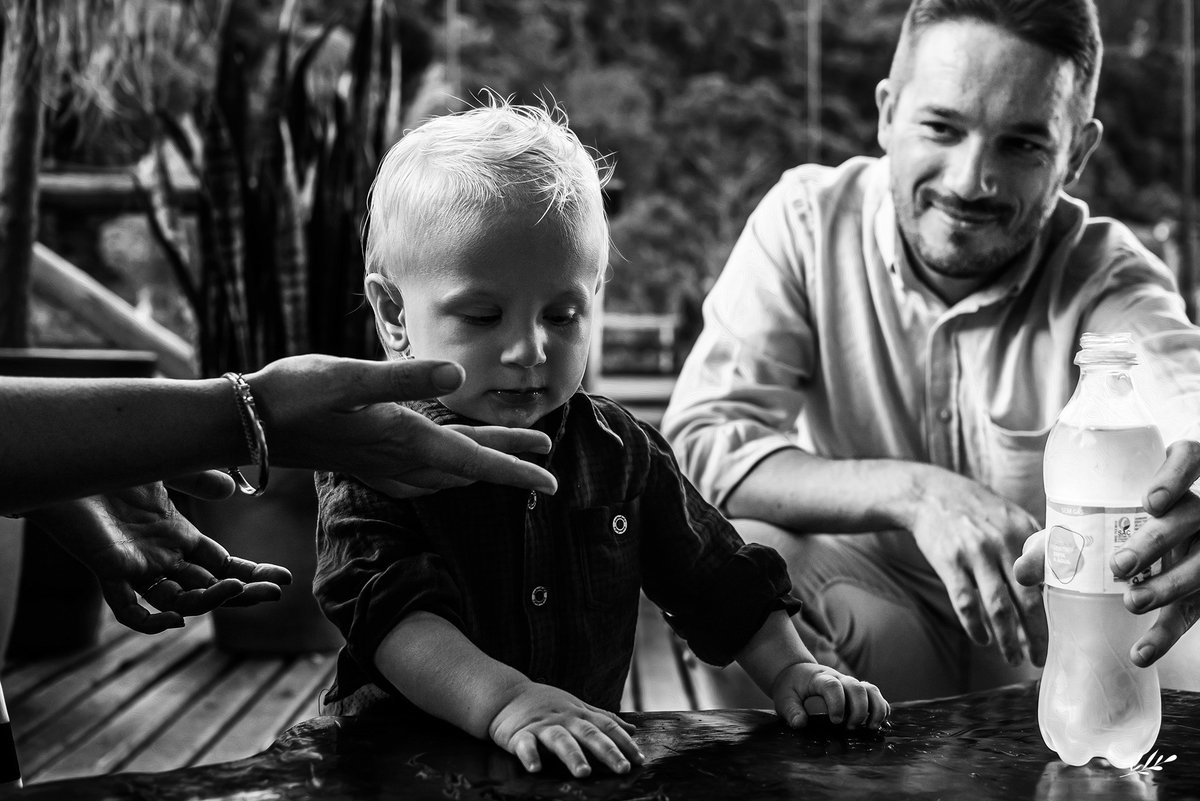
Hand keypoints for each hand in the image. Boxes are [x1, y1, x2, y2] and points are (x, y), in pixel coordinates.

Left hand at [24, 480, 291, 633]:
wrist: (70, 456)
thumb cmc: (113, 460)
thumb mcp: (169, 464)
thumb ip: (199, 478)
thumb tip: (230, 489)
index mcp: (177, 536)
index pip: (222, 564)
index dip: (253, 573)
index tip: (284, 578)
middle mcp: (160, 556)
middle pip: (209, 586)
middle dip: (244, 592)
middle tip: (273, 592)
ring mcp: (135, 565)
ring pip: (179, 600)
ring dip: (210, 600)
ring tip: (236, 588)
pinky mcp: (108, 568)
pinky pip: (128, 609)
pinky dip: (152, 621)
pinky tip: (179, 618)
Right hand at [245, 355, 557, 495]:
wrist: (242, 423)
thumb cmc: (292, 394)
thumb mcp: (348, 378)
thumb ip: (404, 379)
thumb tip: (457, 376)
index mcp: (402, 437)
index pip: (473, 459)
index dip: (515, 468)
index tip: (551, 482)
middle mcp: (396, 459)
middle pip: (466, 467)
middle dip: (508, 464)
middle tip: (546, 462)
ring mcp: (378, 466)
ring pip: (444, 475)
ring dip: (478, 468)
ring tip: (508, 460)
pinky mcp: (362, 463)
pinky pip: (418, 478)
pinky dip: (443, 475)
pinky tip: (442, 472)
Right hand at [487, 682, 643, 777]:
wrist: (505, 695)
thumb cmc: (545, 704)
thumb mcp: (576, 706)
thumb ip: (603, 718)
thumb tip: (632, 729)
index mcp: (579, 714)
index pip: (607, 726)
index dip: (624, 742)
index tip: (640, 759)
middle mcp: (564, 719)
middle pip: (589, 734)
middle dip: (607, 751)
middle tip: (623, 768)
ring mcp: (542, 726)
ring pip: (560, 740)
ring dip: (572, 755)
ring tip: (583, 772)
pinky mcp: (519, 734)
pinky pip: (525, 745)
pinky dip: (530, 756)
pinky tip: (535, 768)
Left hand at [770, 662, 888, 729]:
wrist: (796, 672)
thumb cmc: (790, 687)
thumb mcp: (783, 698)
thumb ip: (791, 711)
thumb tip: (800, 724)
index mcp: (819, 678)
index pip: (833, 685)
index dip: (837, 703)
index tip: (835, 721)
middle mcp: (838, 678)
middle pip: (857, 687)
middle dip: (858, 709)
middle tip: (849, 728)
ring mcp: (849, 684)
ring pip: (871, 690)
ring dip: (875, 708)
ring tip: (871, 727)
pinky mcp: (857, 691)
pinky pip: (875, 696)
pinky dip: (881, 708)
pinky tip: (876, 724)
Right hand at [908, 468, 1046, 665]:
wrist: (930, 493)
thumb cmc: (976, 509)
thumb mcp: (1011, 516)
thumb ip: (1033, 545)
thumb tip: (1056, 581)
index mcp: (1024, 533)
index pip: (1049, 580)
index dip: (1056, 609)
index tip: (1063, 633)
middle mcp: (1003, 544)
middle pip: (1027, 599)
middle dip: (1036, 634)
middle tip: (1040, 658)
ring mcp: (975, 553)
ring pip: (997, 607)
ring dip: (1008, 639)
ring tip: (1014, 658)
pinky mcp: (949, 562)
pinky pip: (965, 602)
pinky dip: (975, 626)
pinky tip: (983, 640)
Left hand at [1016, 440, 1199, 666]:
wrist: (1146, 559)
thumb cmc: (1110, 533)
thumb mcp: (1088, 528)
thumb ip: (1056, 542)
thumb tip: (1023, 572)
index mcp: (1171, 483)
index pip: (1189, 460)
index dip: (1174, 477)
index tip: (1149, 502)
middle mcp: (1196, 511)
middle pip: (1191, 518)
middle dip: (1156, 542)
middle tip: (1120, 565)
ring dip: (1168, 586)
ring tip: (1131, 602)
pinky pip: (1194, 613)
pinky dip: (1165, 635)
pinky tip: (1140, 652)